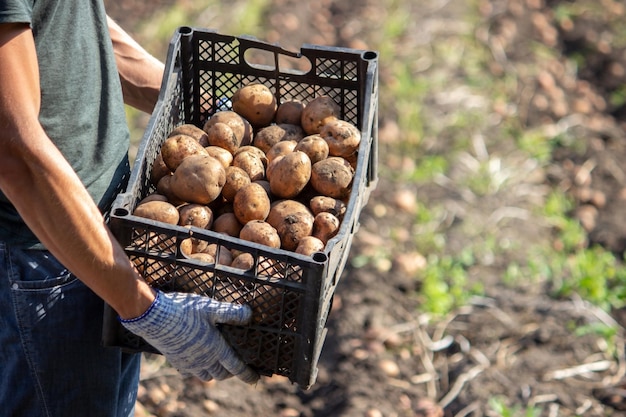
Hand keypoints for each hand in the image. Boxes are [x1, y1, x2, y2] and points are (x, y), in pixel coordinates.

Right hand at [119, 290, 258, 383]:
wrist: (154, 318)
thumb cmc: (185, 311)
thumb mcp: (211, 308)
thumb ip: (232, 313)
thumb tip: (249, 315)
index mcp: (216, 349)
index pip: (236, 367)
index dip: (247, 374)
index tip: (255, 379)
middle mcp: (203, 361)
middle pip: (221, 374)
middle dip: (230, 372)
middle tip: (234, 364)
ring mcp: (188, 363)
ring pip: (206, 375)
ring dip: (214, 371)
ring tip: (217, 361)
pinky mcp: (176, 361)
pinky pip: (190, 372)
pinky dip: (197, 369)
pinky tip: (196, 358)